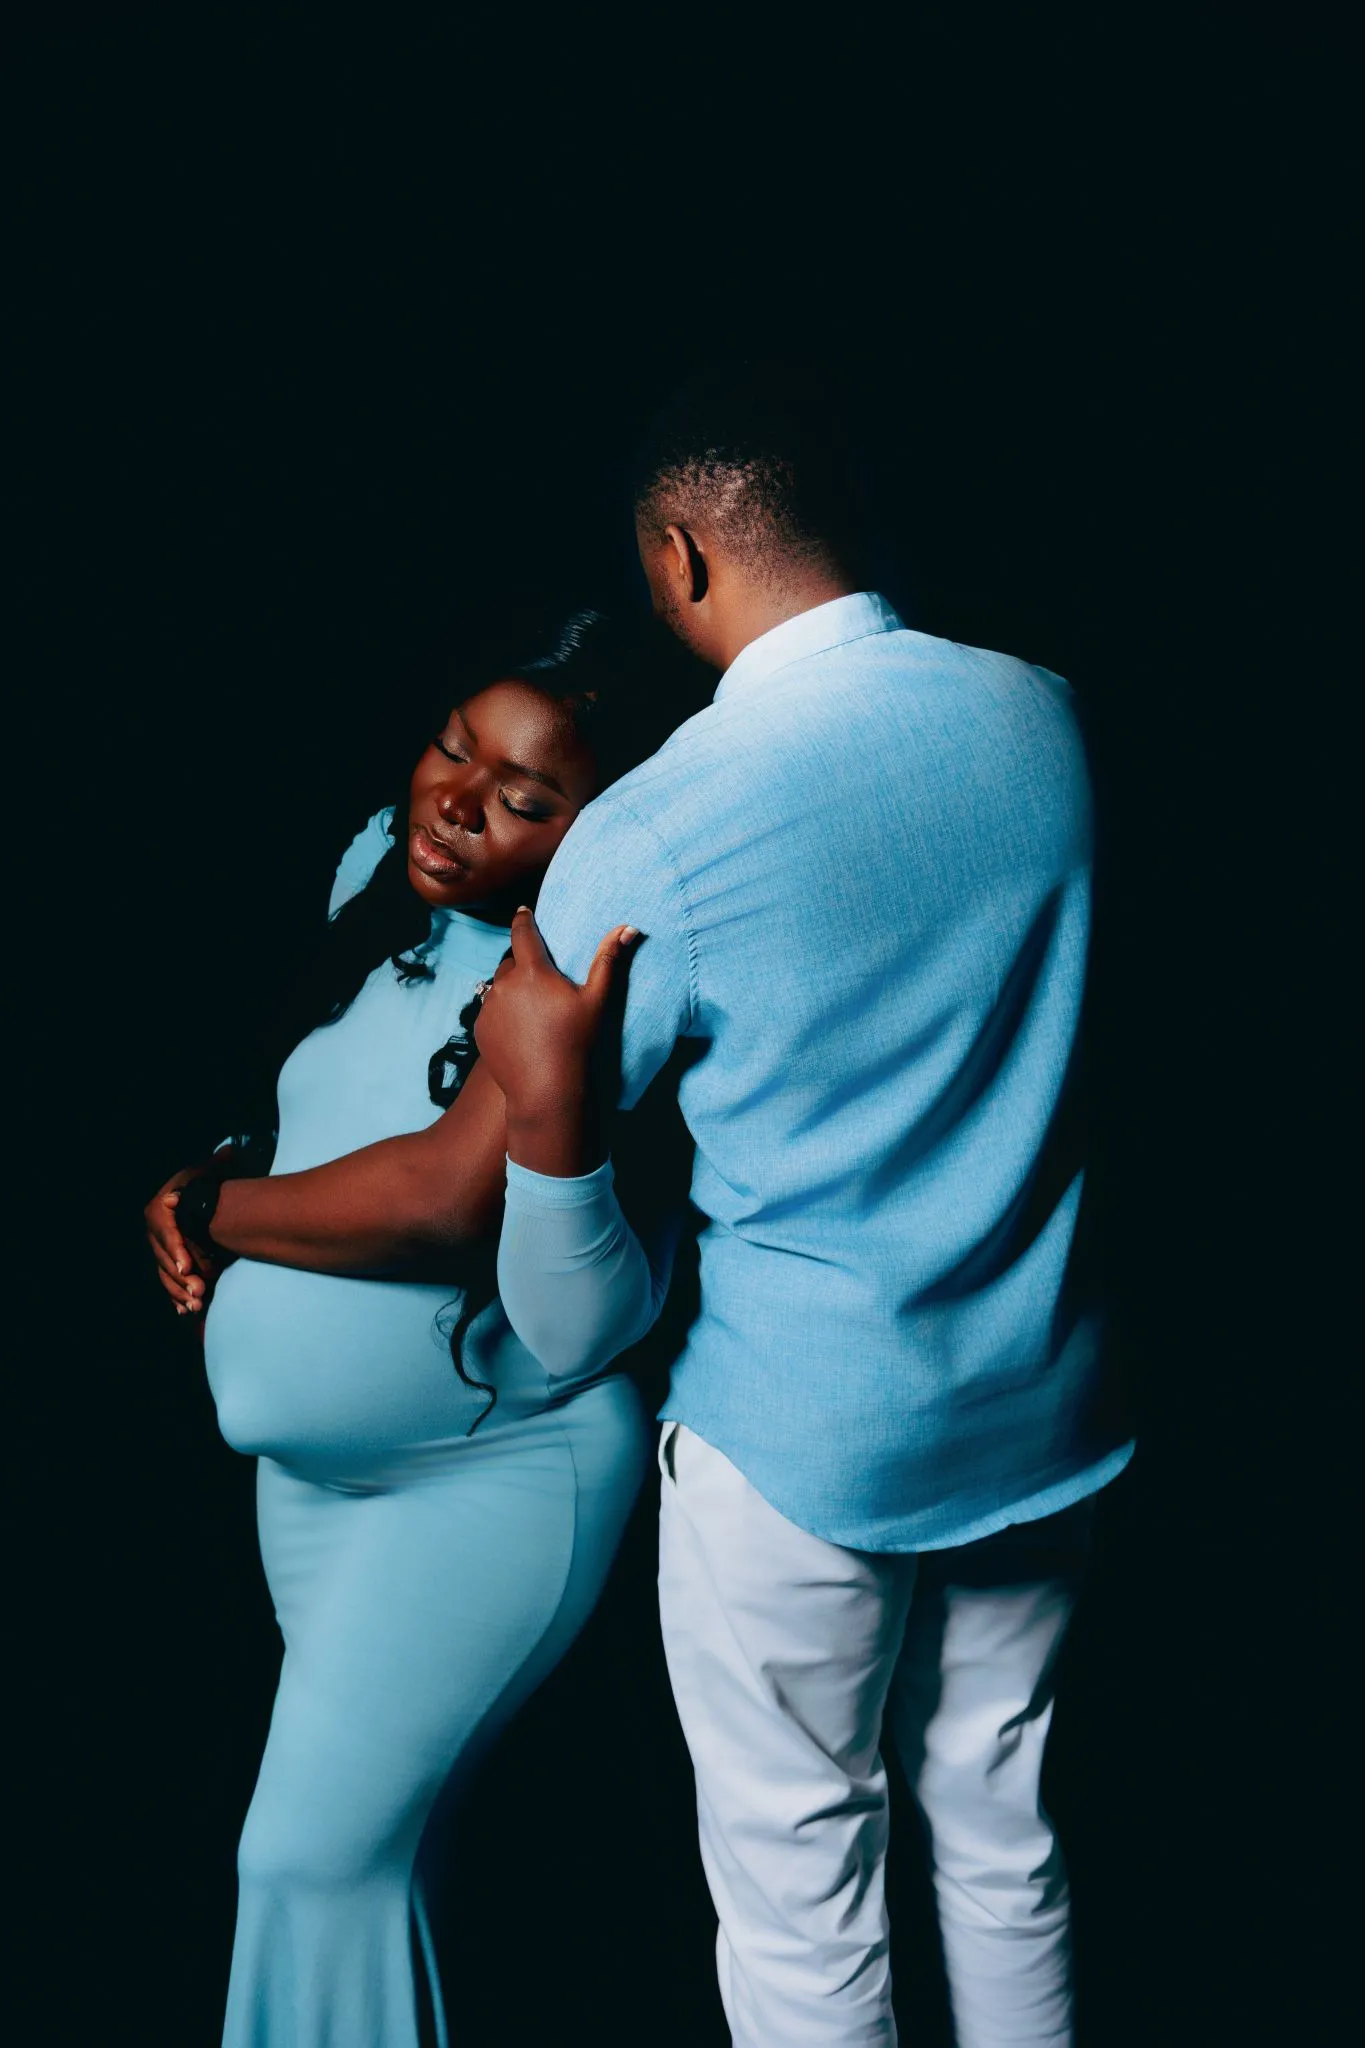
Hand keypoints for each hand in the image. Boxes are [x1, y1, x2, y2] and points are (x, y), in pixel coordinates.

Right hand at [144, 1167, 222, 1318]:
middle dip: (181, 1278)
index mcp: (160, 1210)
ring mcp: (159, 1249)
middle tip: (199, 1293)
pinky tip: (186, 1312)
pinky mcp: (167, 1263)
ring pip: (166, 1275)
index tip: (190, 1267)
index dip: (177, 1251)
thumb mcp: (208, 1172)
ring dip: (180, 1292)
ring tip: (197, 1306)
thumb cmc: (204, 1183)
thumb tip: (227, 1152)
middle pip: (166, 1259)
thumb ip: (217, 1165)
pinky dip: (177, 1297)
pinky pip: (169, 1283)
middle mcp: (155, 1231)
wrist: (199, 1197)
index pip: (167, 1233)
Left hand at [473, 906, 640, 1124]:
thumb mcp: (597, 1000)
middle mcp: (504, 984)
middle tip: (541, 978)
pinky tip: (520, 1029)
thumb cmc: (576, 1043)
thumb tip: (629, 928)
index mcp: (532, 971)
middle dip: (523, 963)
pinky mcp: (479, 1030)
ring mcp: (488, 1007)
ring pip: (498, 987)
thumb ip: (609, 960)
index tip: (523, 911)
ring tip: (532, 1008)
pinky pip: (489, 1011)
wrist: (545, 1091)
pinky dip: (502, 1012)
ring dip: (511, 989)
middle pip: (511, 961)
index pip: (522, 932)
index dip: (523, 919)